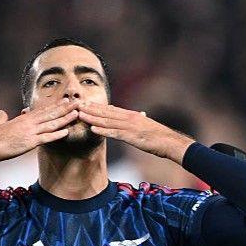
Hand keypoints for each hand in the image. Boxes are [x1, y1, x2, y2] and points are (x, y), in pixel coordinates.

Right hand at [0, 99, 79, 165]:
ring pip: (51, 123)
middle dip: (65, 108)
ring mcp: (30, 132)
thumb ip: (1, 117)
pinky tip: (66, 132)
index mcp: (23, 118)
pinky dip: (57, 135)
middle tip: (77, 102)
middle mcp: (28, 122)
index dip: (55, 106)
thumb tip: (1, 112)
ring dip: (65, 118)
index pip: (42, 110)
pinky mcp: (29, 142)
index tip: (65, 101)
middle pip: (50, 113)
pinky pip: (46, 138)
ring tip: (77, 113)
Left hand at [77, 102, 194, 163]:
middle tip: (76, 105)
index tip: (85, 103)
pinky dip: (102, 131)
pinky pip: (113, 133)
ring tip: (79, 115)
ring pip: (107, 121)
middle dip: (90, 109)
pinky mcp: (131, 136)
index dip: (97, 106)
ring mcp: (129, 126)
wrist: (170, 142)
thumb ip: (141, 119)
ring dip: (92, 118)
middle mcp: (128, 118)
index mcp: (131, 115)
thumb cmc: (159, 137)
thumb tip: (141, 114)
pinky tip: (92, 129)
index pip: (111, 109)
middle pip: (105, 112)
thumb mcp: (148, 126)